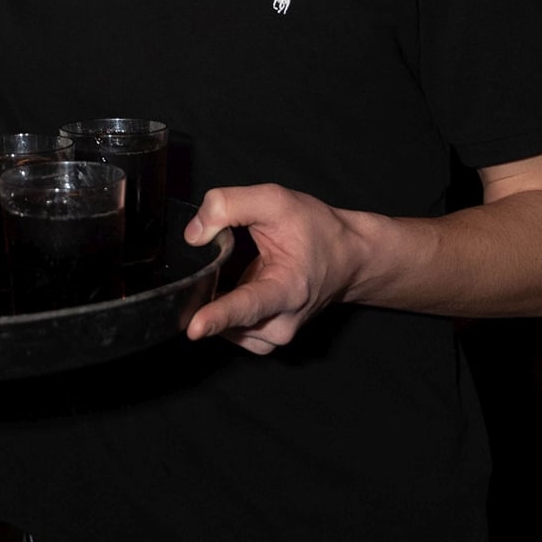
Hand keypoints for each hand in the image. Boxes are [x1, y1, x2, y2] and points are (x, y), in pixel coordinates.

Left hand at [182, 182, 364, 351]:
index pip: (248, 306)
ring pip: (223, 324)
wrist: (347, 257)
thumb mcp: (274, 201)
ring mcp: (272, 337)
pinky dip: (224, 307)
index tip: (194, 328)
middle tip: (233, 258)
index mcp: (289, 290)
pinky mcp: (263, 340)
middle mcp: (282, 323)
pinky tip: (238, 285)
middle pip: (228, 317)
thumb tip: (193, 234)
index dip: (218, 316)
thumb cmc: (317, 230)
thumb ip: (229, 206)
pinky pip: (228, 328)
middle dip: (212, 289)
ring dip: (219, 297)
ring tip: (245, 269)